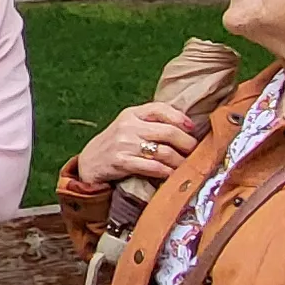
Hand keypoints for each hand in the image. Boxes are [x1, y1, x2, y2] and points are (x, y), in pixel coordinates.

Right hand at [74, 101, 207, 187]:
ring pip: (164, 151)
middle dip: (187, 143)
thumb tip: (186, 128)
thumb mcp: (129, 126)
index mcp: (131, 114)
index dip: (180, 118)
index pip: (160, 109)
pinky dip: (167, 172)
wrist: (89, 163)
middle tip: (196, 151)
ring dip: (180, 161)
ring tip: (188, 166)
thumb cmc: (116, 144)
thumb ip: (151, 123)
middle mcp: (128, 126)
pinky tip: (173, 175)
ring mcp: (124, 144)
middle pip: (168, 131)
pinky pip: (152, 167)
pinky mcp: (122, 162)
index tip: (192, 128)